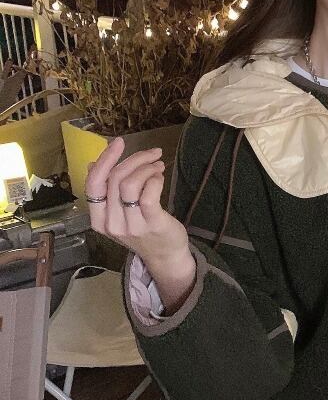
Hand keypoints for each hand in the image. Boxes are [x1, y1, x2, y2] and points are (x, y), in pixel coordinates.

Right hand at [85, 137, 189, 270]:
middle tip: (152, 154)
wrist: (165, 257)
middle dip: (134, 159)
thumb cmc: (143, 230)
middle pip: (113, 179)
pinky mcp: (152, 224)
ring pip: (129, 184)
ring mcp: (131, 226)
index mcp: (99, 219)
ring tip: (158, 167)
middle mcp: (111, 224)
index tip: (118, 142)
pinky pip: (149, 194)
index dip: (104, 160)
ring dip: (146, 168)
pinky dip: (154, 179)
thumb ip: (106, 192)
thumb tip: (91, 165)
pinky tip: (160, 177)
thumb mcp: (119, 213)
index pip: (93, 184)